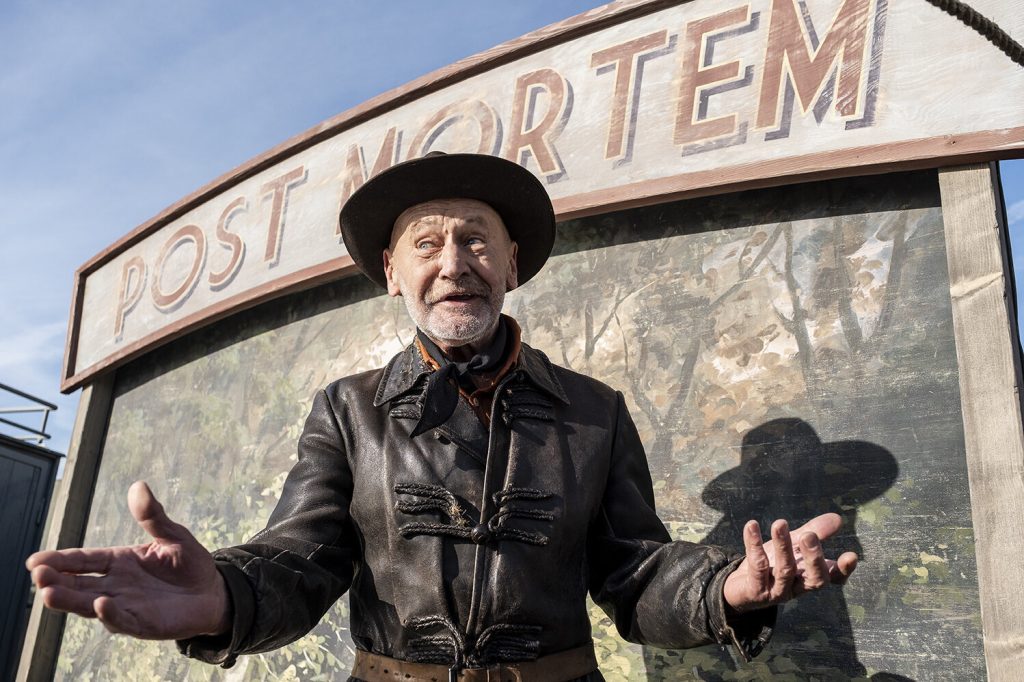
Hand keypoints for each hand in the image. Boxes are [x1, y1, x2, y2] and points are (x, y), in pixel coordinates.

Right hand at [26, 481, 229, 639]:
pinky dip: (110, 614)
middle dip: (55, 581)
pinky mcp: (142, 622)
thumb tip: (138, 486)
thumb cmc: (189, 563)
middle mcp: (116, 585)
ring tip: (50, 594)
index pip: (82, 560)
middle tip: (38, 576)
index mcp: (119, 561)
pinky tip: (100, 604)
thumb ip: (153, 516)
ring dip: (70, 601)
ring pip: (90, 605)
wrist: (212, 591)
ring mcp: (126, 605)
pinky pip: (122, 620)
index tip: (34, 561)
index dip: (59, 560)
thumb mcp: (172, 534)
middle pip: (77, 584)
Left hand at [722, 513, 856, 612]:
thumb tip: (838, 519)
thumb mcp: (792, 546)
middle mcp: (797, 587)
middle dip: (813, 557)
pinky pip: (757, 567)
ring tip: (779, 524)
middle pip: (814, 579)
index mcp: (809, 577)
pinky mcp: (755, 591)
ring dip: (783, 546)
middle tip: (808, 535)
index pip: (832, 578)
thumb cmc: (771, 564)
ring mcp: (777, 592)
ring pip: (785, 571)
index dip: (843, 570)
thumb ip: (814, 533)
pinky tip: (751, 526)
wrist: (738, 587)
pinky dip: (754, 545)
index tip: (851, 556)